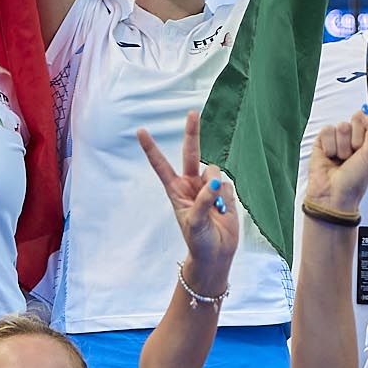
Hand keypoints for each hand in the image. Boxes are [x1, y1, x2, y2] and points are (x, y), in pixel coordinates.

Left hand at [137, 110, 239, 288]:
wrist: (216, 254)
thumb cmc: (198, 240)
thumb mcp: (195, 222)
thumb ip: (204, 200)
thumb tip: (215, 182)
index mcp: (176, 190)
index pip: (161, 165)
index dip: (151, 148)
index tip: (140, 131)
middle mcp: (191, 185)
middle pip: (191, 153)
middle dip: (192, 133)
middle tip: (193, 113)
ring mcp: (208, 188)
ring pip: (214, 172)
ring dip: (215, 186)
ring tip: (215, 208)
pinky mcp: (224, 193)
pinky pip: (227, 185)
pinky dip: (227, 197)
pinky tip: (223, 210)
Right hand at [306, 105, 367, 220]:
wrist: (333, 194)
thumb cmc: (356, 179)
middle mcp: (360, 136)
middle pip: (359, 116)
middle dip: (358, 138)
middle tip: (356, 154)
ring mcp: (342, 137)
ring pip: (343, 125)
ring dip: (343, 146)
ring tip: (342, 159)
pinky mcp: (325, 139)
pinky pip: (328, 130)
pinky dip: (330, 146)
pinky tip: (331, 157)